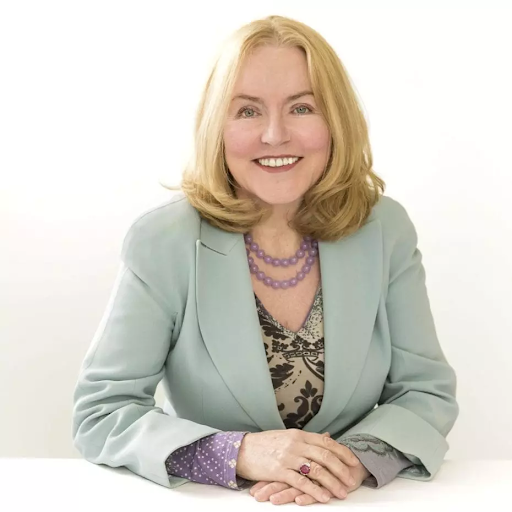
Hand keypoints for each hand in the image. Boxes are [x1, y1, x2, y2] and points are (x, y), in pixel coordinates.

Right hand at [237, 429, 359, 502]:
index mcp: (299, 435)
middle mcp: (296, 444)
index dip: (342, 452)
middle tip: (352, 480)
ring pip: (316, 470)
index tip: (354, 461)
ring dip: (332, 482)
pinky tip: (323, 498)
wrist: (242, 450)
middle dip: (341, 469)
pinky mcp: (279, 470)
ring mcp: (288, 457)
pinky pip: (301, 482)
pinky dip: (314, 490)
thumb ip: (307, 439)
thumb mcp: (287, 436)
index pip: (326, 442)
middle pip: (325, 456)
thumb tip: (327, 436)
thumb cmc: (265, 444)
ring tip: (342, 492)